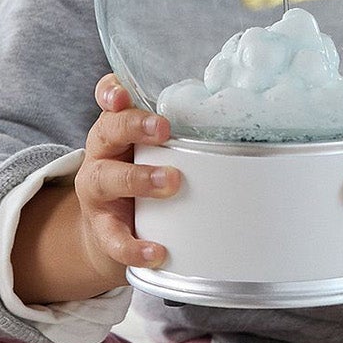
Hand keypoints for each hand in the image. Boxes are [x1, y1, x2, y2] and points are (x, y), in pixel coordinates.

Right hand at [75, 75, 178, 282]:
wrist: (114, 234)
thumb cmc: (144, 180)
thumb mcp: (155, 152)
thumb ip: (185, 137)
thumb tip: (244, 123)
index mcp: (117, 130)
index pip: (110, 103)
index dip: (111, 92)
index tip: (123, 94)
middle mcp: (103, 155)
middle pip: (108, 132)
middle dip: (134, 126)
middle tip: (163, 129)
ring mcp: (99, 193)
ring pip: (107, 179)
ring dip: (139, 178)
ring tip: (170, 181)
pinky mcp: (102, 229)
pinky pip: (114, 237)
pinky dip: (135, 245)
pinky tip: (157, 250)